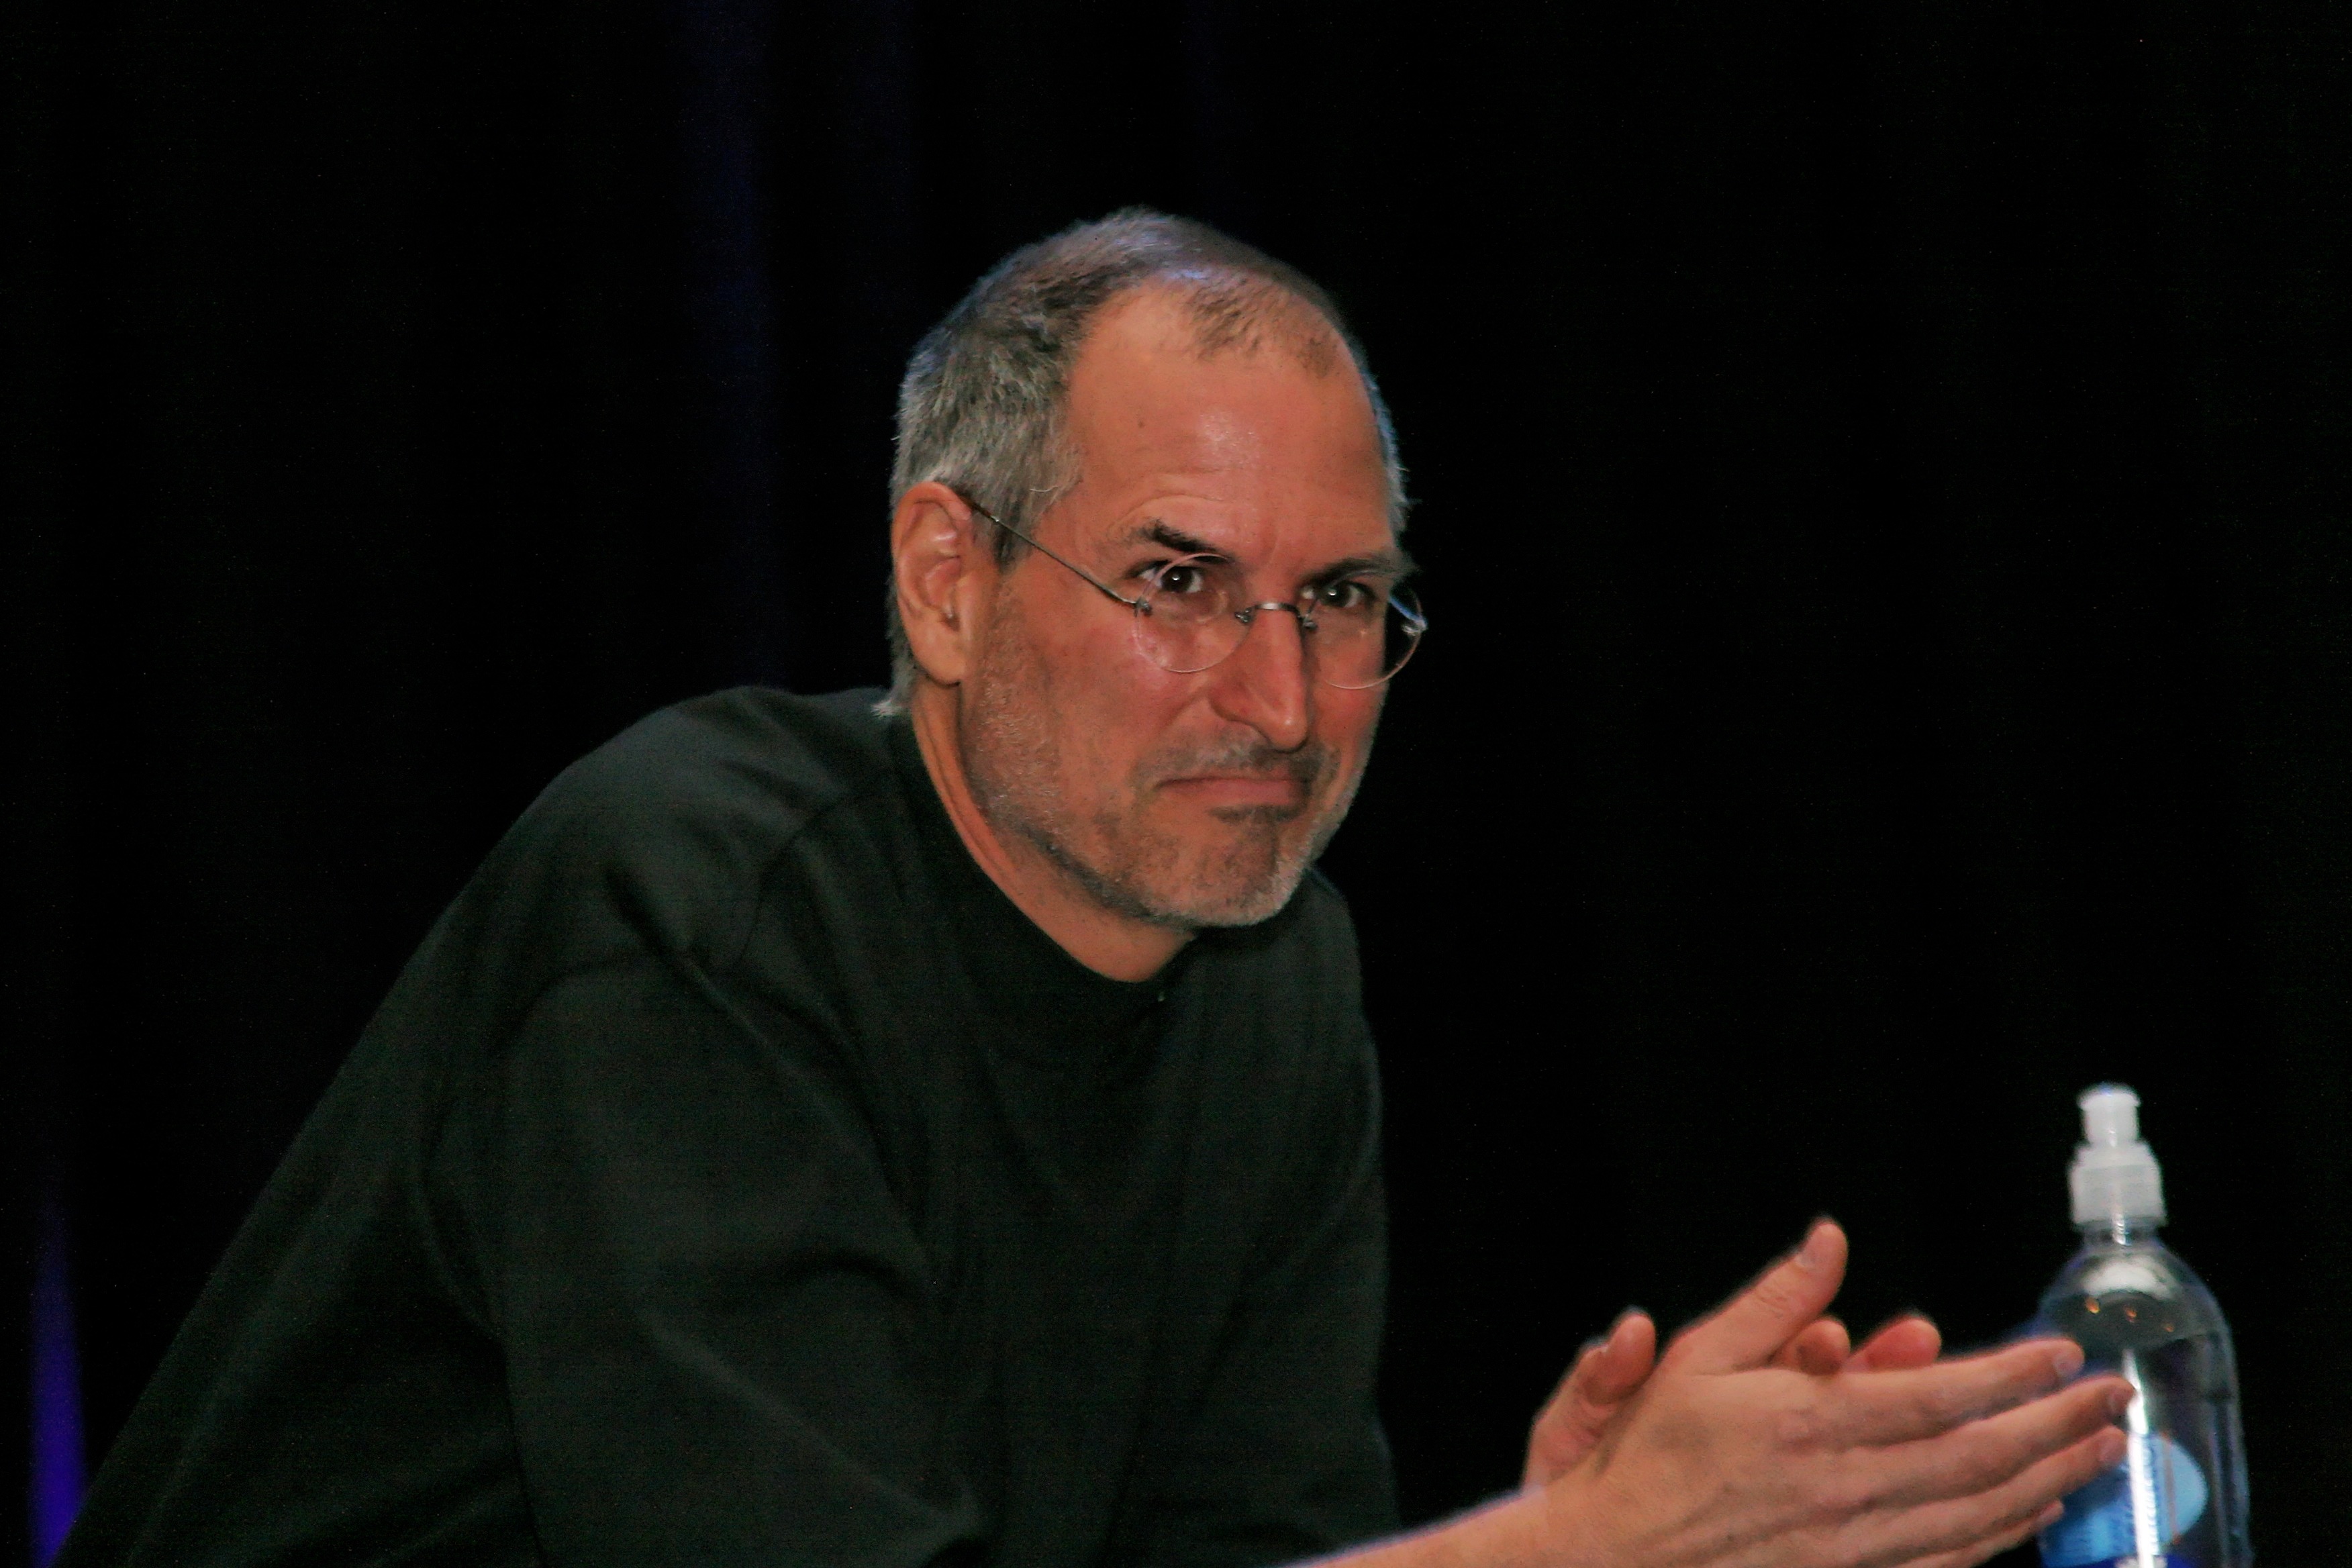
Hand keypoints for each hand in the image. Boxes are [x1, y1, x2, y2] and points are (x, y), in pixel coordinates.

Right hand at [1529, 1222, 2129, 1567]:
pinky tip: (2033, 1514)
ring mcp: (1854, 1548)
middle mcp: (1844, 1490)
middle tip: (2114, 1400)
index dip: (2014, 1374)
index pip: (1941, 1395)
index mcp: (1809, 1423)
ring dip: (2049, 1483)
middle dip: (2058, 1427)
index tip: (2062, 1353)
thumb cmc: (1650, 1456)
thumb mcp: (1696, 1358)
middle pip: (1981, 1459)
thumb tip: (1829, 1241)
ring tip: (2098, 1453)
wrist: (1614, 1559)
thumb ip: (1775, 1300)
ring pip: (1979, 1517)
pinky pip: (1949, 1561)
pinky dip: (2003, 1536)